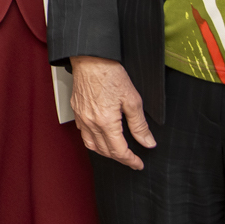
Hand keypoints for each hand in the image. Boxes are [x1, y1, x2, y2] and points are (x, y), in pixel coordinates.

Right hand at [70, 55, 155, 169]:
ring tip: (116, 152)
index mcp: (106, 122)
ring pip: (91, 145)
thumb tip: (148, 142)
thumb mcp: (132, 100)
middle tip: (132, 159)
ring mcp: (81, 117)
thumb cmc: (110, 74)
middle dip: (120, 158)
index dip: (131, 160)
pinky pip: (83, 133)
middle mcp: (91, 123)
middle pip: (105, 151)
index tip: (138, 164)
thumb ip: (140, 125)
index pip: (119, 151)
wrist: (91, 59)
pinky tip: (100, 136)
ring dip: (105, 152)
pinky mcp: (76, 111)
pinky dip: (93, 140)